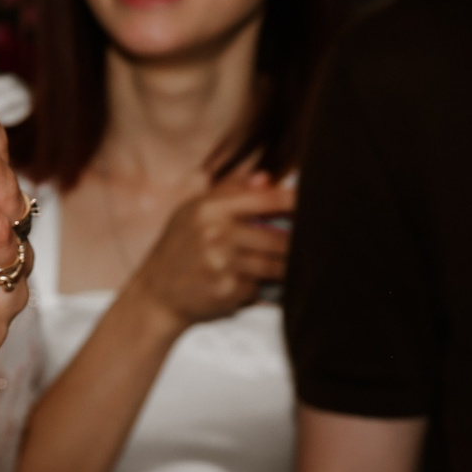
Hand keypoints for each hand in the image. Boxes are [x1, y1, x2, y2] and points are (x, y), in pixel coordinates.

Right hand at [127, 177, 291, 329]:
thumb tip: (268, 178)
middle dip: (294, 246)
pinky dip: (260, 288)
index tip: (316, 205)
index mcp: (209, 208)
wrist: (155, 294)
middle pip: (281, 239)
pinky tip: (242, 286)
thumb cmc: (178, 249)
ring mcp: (223, 263)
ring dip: (282, 270)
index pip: (267, 199)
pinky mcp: (229, 290)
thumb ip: (230, 192)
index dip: (298, 201)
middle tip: (300, 248)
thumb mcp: (192, 213)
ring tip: (270, 269)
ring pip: (278, 266)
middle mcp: (216, 233)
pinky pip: (263, 288)